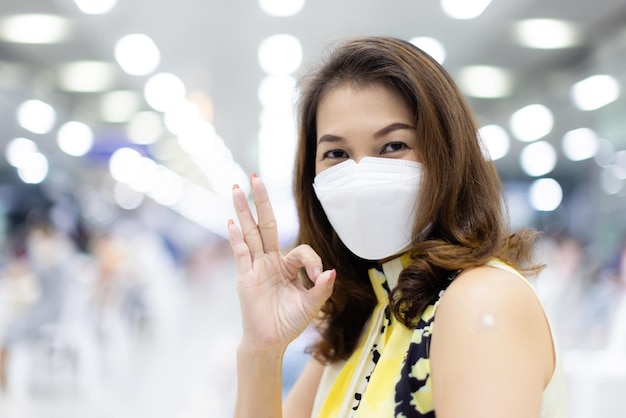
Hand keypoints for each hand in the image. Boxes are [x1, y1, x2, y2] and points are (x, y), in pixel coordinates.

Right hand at [228, 174, 334, 351]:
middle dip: (261, 201)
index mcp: (287, 266)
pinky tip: (232, 222)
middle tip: (255, 177)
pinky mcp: (245, 277)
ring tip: (236, 188)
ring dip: (244, 211)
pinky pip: (241, 253)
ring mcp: (256, 267)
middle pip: (266, 224)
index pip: (301, 250)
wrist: (270, 342)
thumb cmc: (289, 323)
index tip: (319, 277)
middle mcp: (270, 261)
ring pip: (250, 233)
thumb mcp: (311, 305)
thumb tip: (331, 272)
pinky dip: (236, 238)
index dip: (313, 261)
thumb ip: (321, 288)